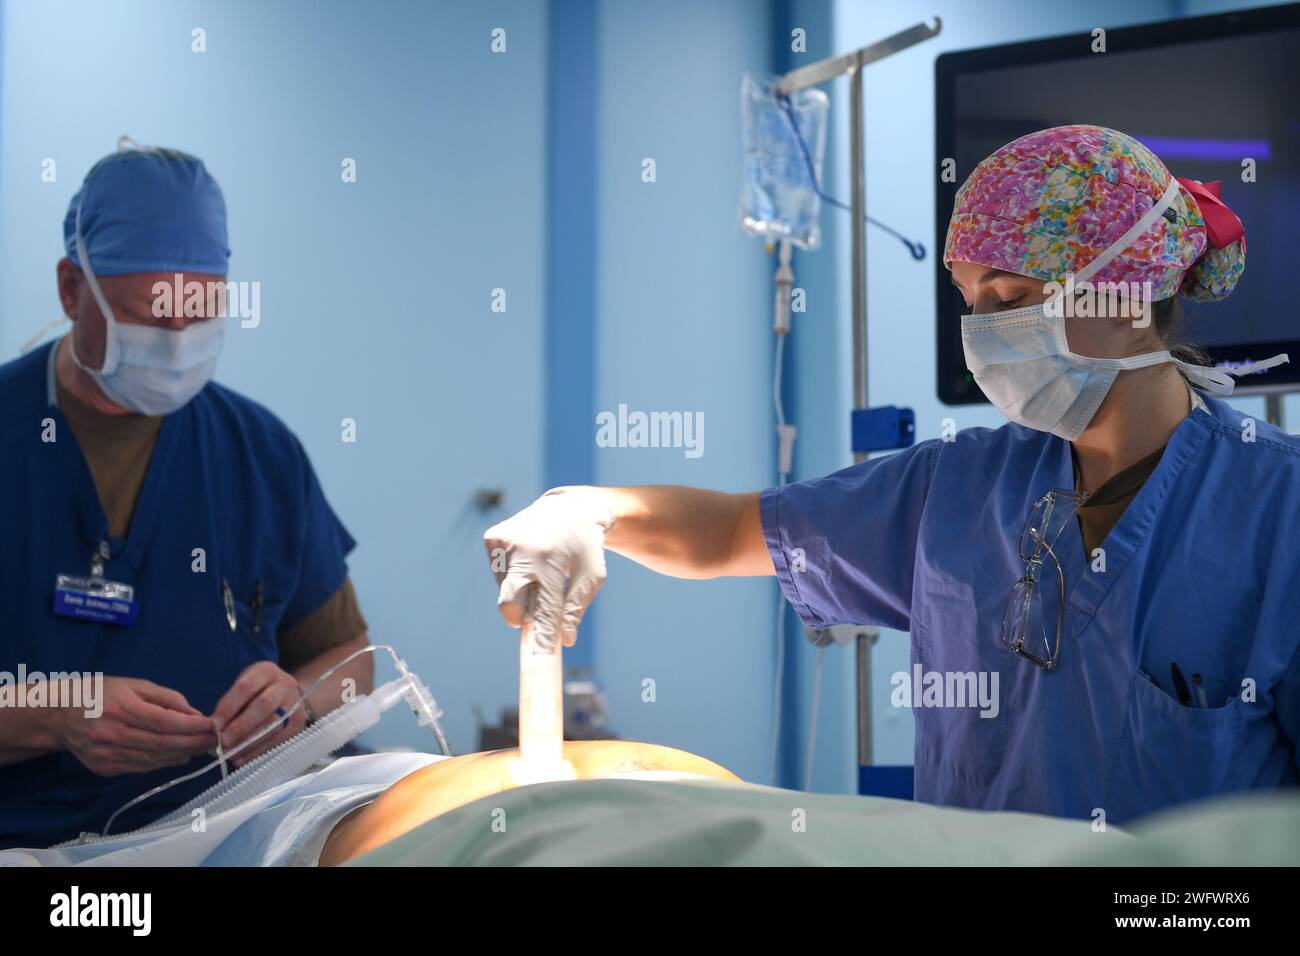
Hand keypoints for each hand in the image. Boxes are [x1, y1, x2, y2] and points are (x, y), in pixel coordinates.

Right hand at [56, 677, 215, 776]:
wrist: (58, 715)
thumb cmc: (98, 694)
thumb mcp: (133, 685)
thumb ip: (166, 698)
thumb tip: (195, 714)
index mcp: (120, 708)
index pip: (165, 722)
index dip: (193, 727)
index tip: (214, 725)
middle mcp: (112, 734)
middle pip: (162, 743)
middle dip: (194, 743)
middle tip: (216, 740)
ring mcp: (106, 754)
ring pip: (154, 759)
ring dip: (183, 754)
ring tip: (203, 748)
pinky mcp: (104, 768)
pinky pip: (141, 767)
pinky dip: (164, 763)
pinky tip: (180, 756)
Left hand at [212, 661, 306, 765]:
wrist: (287, 695)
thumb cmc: (257, 691)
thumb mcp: (244, 686)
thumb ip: (230, 703)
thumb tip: (215, 727)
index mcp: (267, 671)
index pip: (246, 686)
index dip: (229, 706)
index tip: (214, 724)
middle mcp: (285, 685)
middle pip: (264, 705)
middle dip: (241, 726)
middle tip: (223, 741)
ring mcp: (295, 705)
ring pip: (273, 725)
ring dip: (249, 742)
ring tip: (230, 753)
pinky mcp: (298, 724)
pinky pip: (278, 740)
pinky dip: (257, 751)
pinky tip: (242, 758)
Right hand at [483, 487, 614, 649]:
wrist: (568, 507)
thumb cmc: (585, 545)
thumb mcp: (593, 575)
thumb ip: (576, 607)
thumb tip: (564, 639)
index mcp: (550, 557)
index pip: (544, 608)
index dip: (542, 636)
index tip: (540, 661)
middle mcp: (520, 548)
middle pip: (509, 604)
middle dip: (524, 619)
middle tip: (539, 613)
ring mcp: (502, 542)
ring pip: (505, 592)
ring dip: (524, 594)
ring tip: (543, 573)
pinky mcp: (492, 539)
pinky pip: (500, 577)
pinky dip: (515, 579)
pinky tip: (531, 562)